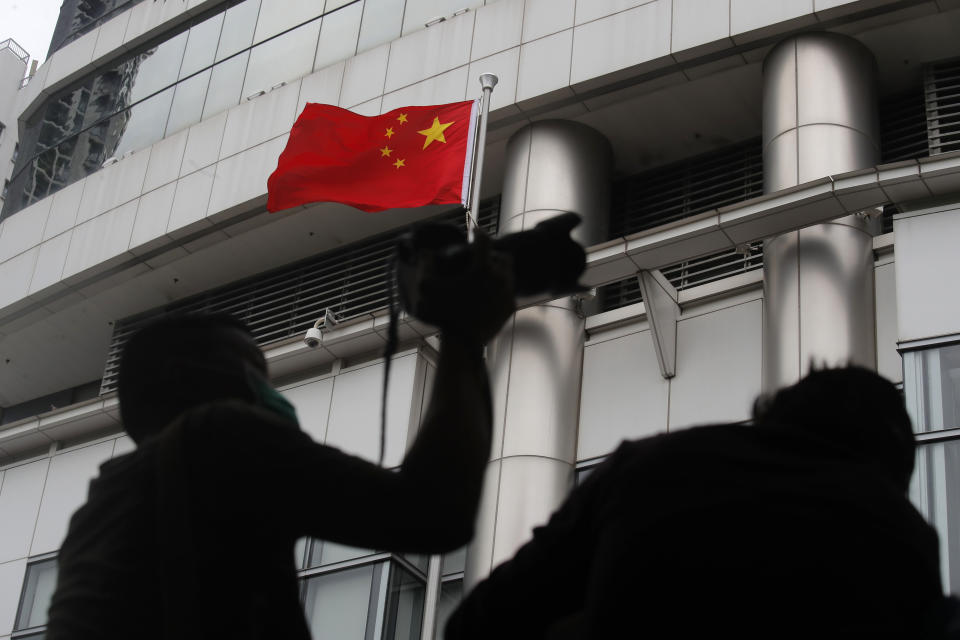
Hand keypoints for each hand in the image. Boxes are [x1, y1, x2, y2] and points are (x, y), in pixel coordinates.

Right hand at [418, 230, 514, 344]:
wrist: (464, 342)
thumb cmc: (444, 312)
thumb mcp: (427, 287)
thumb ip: (425, 265)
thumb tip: (426, 252)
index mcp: (482, 267)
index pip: (484, 240)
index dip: (477, 233)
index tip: (474, 232)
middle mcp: (500, 277)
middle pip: (502, 256)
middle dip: (492, 256)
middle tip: (481, 260)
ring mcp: (508, 293)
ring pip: (508, 274)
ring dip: (498, 272)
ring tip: (485, 277)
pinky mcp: (511, 307)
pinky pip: (508, 292)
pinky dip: (500, 290)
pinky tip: (489, 294)